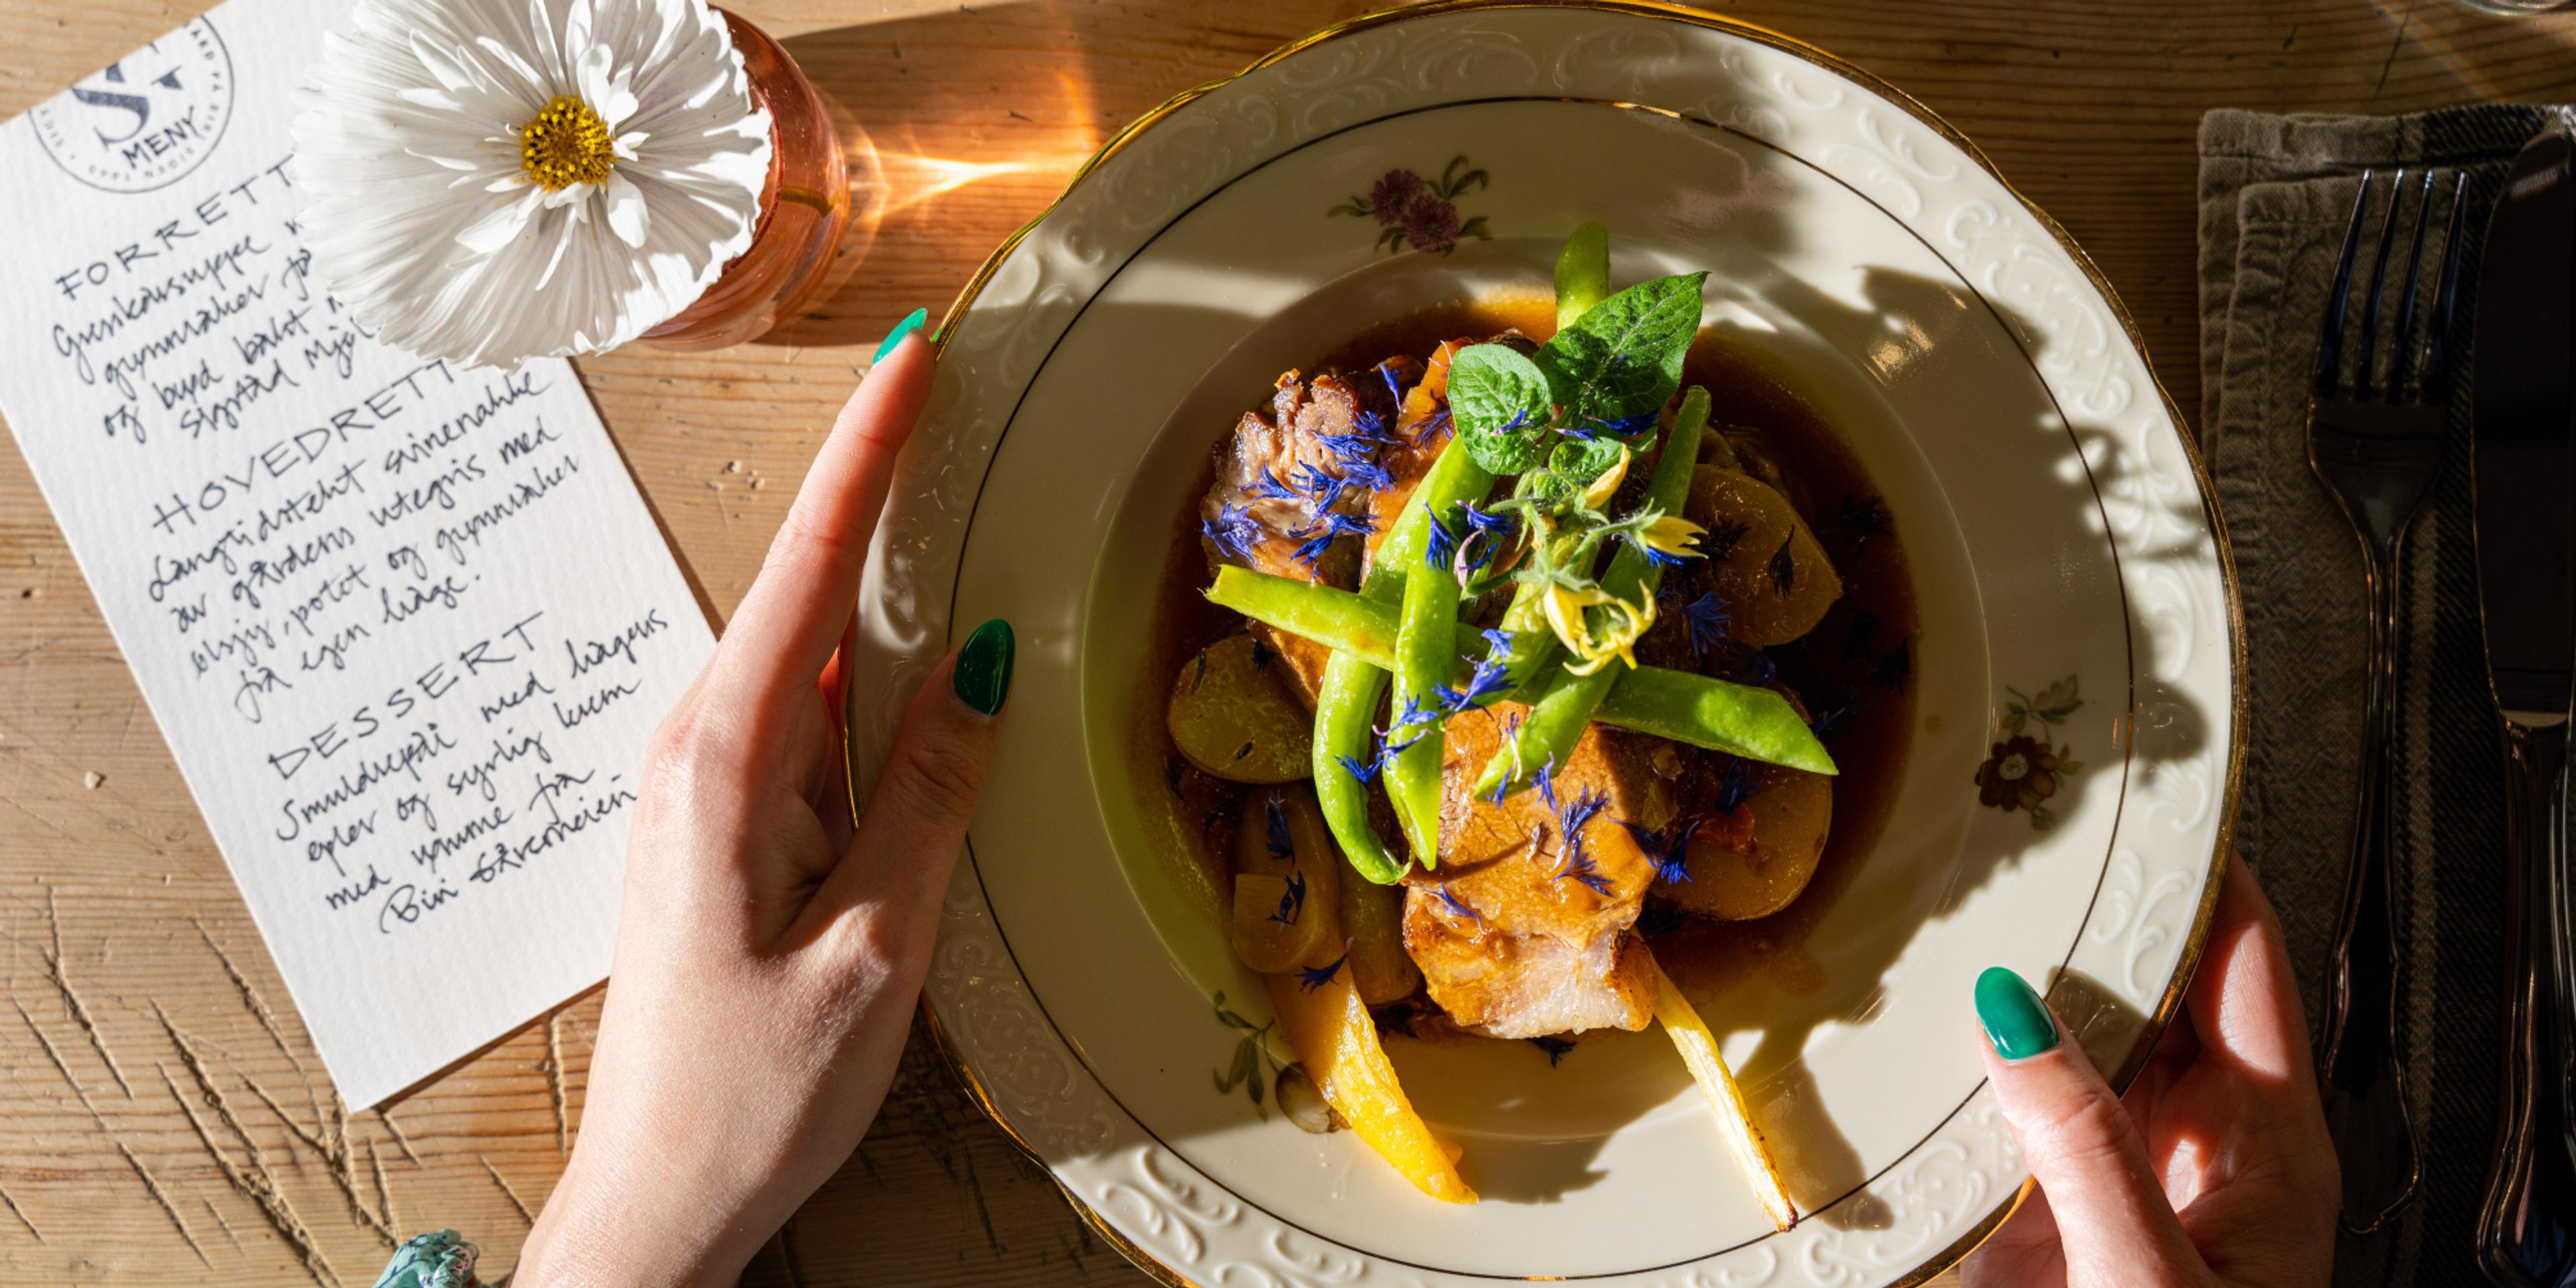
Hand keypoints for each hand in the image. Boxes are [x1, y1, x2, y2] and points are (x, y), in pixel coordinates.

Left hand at [514, 327, 1015, 1286]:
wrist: (661, 1198)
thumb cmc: (759, 1090)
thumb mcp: (877, 945)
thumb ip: (930, 792)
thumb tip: (985, 661)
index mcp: (729, 764)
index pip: (808, 568)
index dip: (864, 454)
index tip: (909, 358)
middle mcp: (702, 752)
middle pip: (811, 593)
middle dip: (883, 499)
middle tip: (955, 405)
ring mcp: (707, 788)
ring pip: (818, 664)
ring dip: (887, 607)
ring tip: (962, 550)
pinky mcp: (725, 826)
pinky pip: (811, 726)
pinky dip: (871, 692)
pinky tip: (923, 694)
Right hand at [1965, 857, 2338, 1287]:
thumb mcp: (2148, 1276)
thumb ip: (2086, 1149)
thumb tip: (2016, 1020)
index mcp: (2267, 1148)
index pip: (2244, 967)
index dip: (2209, 878)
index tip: (2159, 806)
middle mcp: (2194, 1144)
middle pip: (2151, 989)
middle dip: (2098, 915)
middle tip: (2036, 843)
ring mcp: (2116, 1172)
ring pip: (2071, 1039)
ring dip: (2023, 986)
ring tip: (1967, 914)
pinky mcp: (2043, 1210)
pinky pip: (2004, 1108)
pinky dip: (1964, 1064)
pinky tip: (1922, 1031)